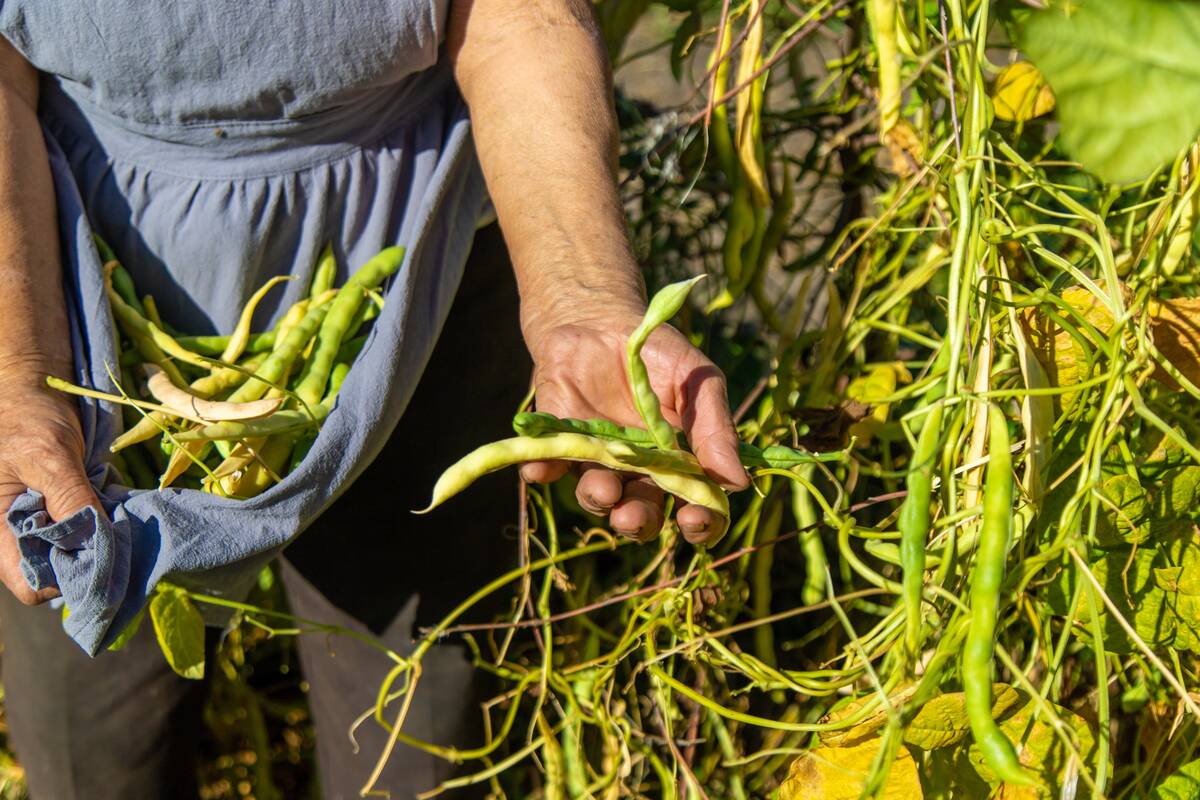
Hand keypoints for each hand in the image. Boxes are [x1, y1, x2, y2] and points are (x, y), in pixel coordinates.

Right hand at [0, 359, 100, 603]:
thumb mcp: (49, 455)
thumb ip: (68, 499)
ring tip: (115, 519)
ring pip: (72, 554)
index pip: (28, 583)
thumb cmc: (27, 418)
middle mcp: (14, 534)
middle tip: (117, 536)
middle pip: (55, 573)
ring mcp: (37, 524)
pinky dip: (100, 525)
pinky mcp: (57, 511)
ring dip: (97, 542)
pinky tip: (112, 508)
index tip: (98, 556)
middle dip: (86, 559)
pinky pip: (82, 531)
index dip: (63, 580)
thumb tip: (95, 543)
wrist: (29, 390)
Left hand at [521, 308, 748, 545]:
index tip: (694, 519)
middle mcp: (637, 472)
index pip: (694, 507)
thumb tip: (738, 482)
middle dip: (637, 522)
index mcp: (679, 463)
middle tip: (633, 515)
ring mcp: (595, 460)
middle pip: (641, 514)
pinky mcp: (556, 444)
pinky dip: (540, 472)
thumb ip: (714, 428)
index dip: (698, 523)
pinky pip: (544, 468)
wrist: (602, 320)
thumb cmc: (659, 353)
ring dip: (598, 498)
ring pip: (596, 497)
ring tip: (603, 488)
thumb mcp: (697, 380)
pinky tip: (539, 469)